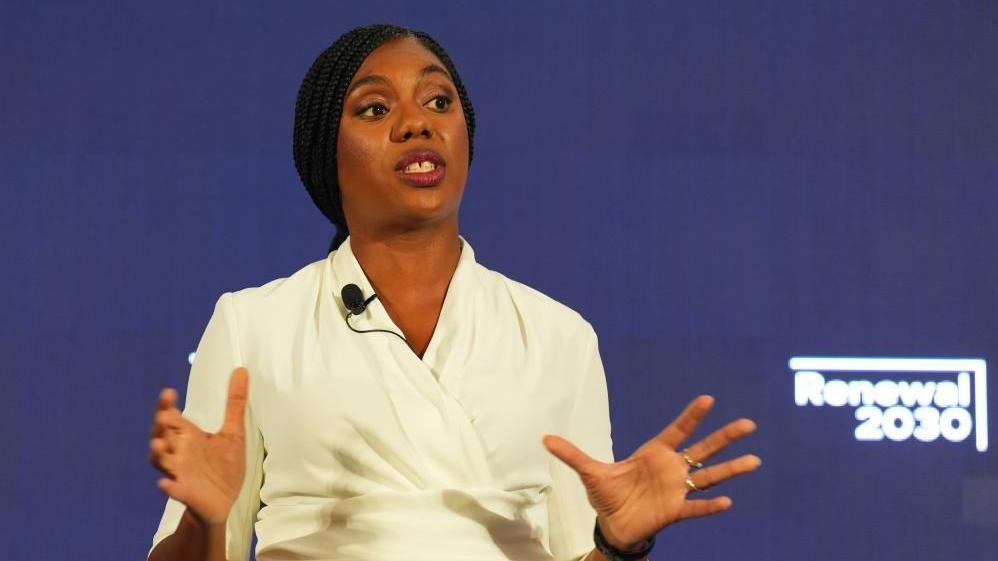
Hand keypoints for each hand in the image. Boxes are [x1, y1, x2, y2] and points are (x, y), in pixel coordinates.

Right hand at [148, 367, 249, 526]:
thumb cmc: (224, 466)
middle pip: (162, 437)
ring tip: (158, 444)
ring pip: (162, 462)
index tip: (168, 392)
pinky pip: (173, 490)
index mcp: (188, 437)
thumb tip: (242, 370)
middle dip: (160, 427)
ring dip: (158, 454)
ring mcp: (179, 473)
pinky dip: (169, 487)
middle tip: (163, 415)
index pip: (172, 418)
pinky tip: (165, 484)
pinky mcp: (185, 493)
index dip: (166, 406)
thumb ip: (235, 403)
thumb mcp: (233, 432)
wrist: (224, 501)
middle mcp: (179, 453)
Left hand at [543, 395, 759, 549]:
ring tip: (754, 460)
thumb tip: (544, 438)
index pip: (678, 430)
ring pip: (710, 477)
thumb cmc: (608, 494)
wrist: (613, 525)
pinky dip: (710, 505)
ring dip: (731, 469)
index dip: (692, 416)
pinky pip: (697, 507)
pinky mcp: (676, 511)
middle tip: (749, 424)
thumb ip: (572, 454)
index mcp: (655, 452)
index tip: (709, 399)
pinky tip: (728, 502)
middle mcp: (672, 468)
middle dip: (725, 437)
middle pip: (704, 449)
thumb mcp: (589, 472)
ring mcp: (677, 489)